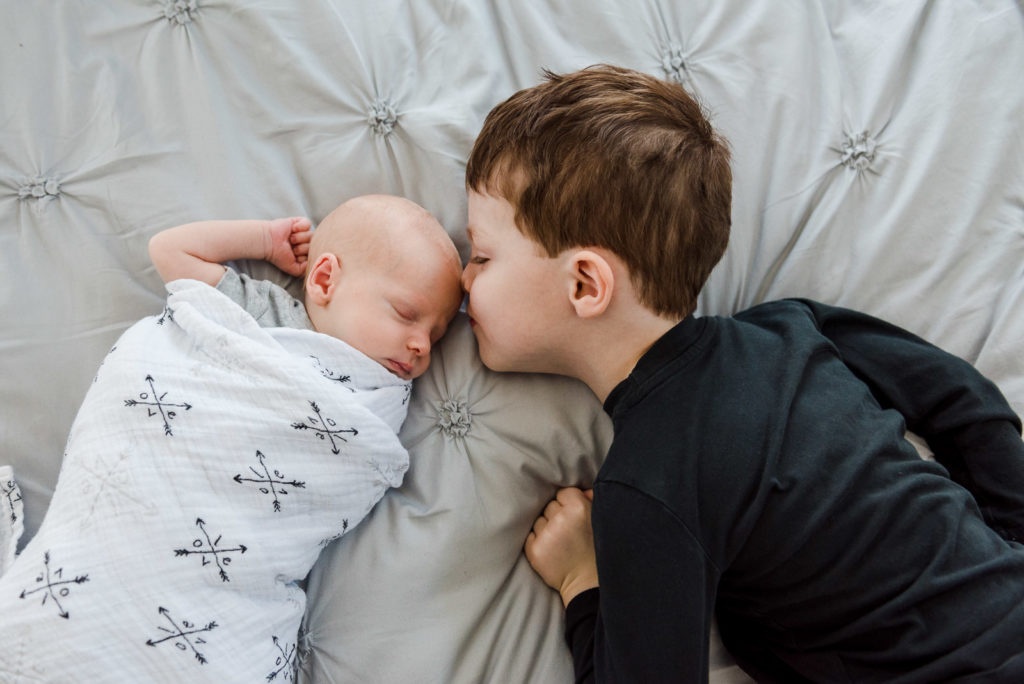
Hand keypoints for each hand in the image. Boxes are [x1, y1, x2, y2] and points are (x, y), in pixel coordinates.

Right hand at [266, 217, 312, 276]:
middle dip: (302, 248)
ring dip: (299, 238)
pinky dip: (300, 227)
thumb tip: (315, 263)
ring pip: (312, 235)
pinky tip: (292, 229)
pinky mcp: (299, 222)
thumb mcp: (293, 269)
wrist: (269, 243)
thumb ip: (306, 270)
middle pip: (315, 245)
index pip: (315, 254)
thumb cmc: (279, 256)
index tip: (294, 256)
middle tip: (291, 247)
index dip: (305, 256)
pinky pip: (308, 223)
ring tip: (290, 239)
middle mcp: (305, 242)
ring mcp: (303, 232)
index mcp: (305, 253)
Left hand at [525, 487, 598, 606]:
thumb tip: (583, 490)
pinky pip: (531, 535)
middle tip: (569, 532)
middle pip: (550, 506)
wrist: (587, 583)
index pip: (563, 493)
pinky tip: (552, 550)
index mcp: (578, 508)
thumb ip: (591, 501)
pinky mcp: (534, 550)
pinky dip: (539, 541)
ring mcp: (546, 535)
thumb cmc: (597, 551)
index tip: (575, 517)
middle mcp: (560, 519)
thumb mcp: (600, 522)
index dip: (568, 504)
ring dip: (547, 528)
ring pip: (539, 520)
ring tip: (561, 542)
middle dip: (557, 515)